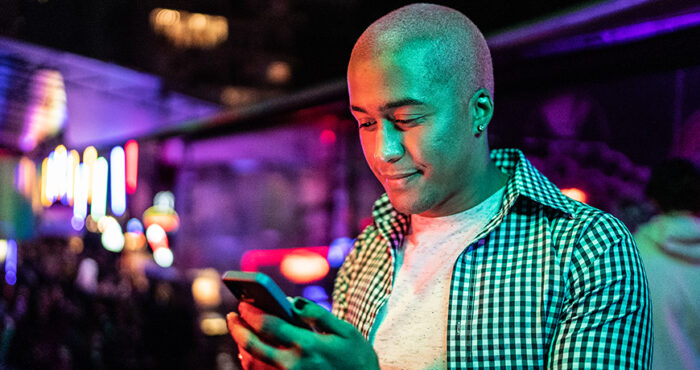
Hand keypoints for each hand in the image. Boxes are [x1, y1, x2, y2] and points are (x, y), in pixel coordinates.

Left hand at [227, 297, 378, 369]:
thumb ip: (319, 315)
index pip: (269, 325)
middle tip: (232, 316)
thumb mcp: (347, 332)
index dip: (252, 312)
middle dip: (238, 329)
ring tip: (240, 332)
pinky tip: (251, 353)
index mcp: (308, 346)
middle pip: (254, 346)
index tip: (243, 303)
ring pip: (254, 364)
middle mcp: (294, 364)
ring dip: (242, 346)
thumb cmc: (358, 359)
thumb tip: (295, 302)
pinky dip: (251, 364)